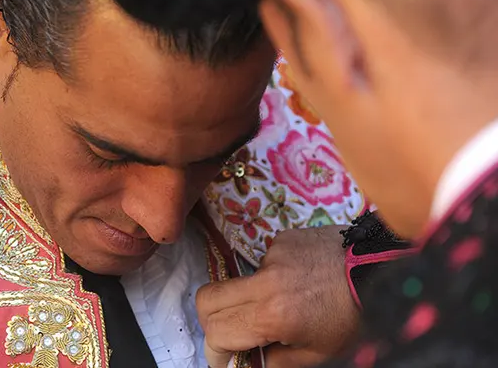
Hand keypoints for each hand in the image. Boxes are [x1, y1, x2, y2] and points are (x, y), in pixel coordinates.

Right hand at [197, 226, 359, 367]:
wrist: (385, 271)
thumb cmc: (354, 318)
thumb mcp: (317, 354)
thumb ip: (274, 362)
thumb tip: (249, 363)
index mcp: (273, 315)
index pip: (217, 331)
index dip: (215, 351)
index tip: (225, 358)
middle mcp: (266, 281)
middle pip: (207, 298)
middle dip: (212, 320)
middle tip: (231, 331)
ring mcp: (273, 255)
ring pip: (237, 280)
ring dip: (250, 297)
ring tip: (287, 301)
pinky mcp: (283, 238)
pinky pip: (263, 261)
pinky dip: (274, 275)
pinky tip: (300, 280)